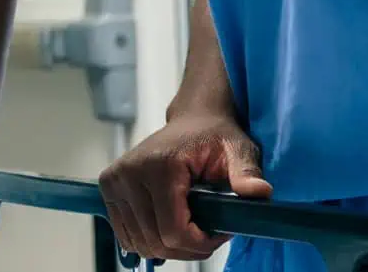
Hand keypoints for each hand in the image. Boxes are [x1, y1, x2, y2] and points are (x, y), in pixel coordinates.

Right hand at [99, 114, 272, 260]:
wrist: (193, 119)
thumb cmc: (215, 135)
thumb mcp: (238, 150)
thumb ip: (246, 172)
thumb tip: (259, 192)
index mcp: (158, 165)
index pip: (172, 230)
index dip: (199, 243)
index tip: (219, 232)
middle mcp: (128, 173)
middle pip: (155, 241)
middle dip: (187, 247)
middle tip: (209, 231)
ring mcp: (114, 182)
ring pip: (140, 243)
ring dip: (169, 246)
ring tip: (192, 226)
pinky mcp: (108, 189)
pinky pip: (126, 236)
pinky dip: (151, 239)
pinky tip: (170, 224)